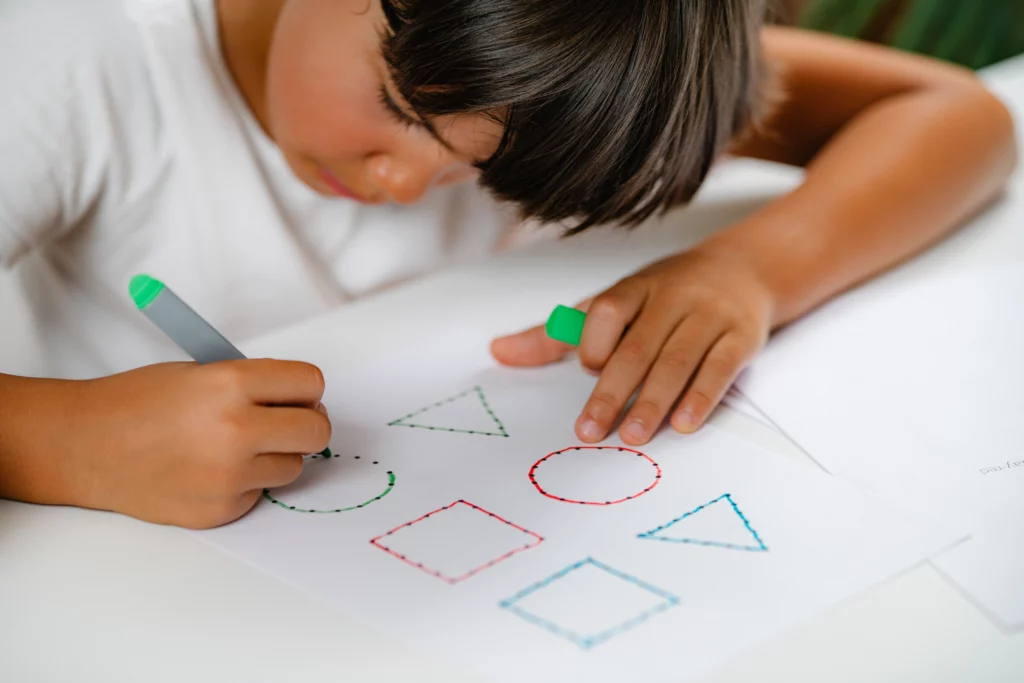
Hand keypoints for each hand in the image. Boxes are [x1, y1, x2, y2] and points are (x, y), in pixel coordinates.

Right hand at [62, 360, 330, 527]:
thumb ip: (255, 385)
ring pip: (293, 466)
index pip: (311, 383)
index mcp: (231, 383)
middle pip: (316, 430)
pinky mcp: (221, 509)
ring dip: (275, 456)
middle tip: (286, 423)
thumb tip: (304, 402)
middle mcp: (235, 430)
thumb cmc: (138, 403)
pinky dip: (246, 483)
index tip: (298, 394)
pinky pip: (261, 493)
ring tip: (234, 446)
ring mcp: (229, 475)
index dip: (305, 389)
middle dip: (306, 424)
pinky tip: (210, 470)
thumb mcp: (201, 372)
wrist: (85, 447)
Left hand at [491, 245, 772, 444]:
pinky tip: (684, 423)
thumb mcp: (611, 305)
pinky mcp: (741, 337)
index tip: (586, 369)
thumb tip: (498, 352)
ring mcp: (709, 316)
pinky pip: (720, 368)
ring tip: (632, 436)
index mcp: (635, 288)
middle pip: (639, 345)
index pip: (610, 308)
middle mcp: (673, 298)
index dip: (595, 339)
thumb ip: (557, 334)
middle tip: (591, 431)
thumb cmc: (665, 296)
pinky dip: (701, 397)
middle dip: (613, 391)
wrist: (745, 270)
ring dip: (653, 402)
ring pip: (677, 360)